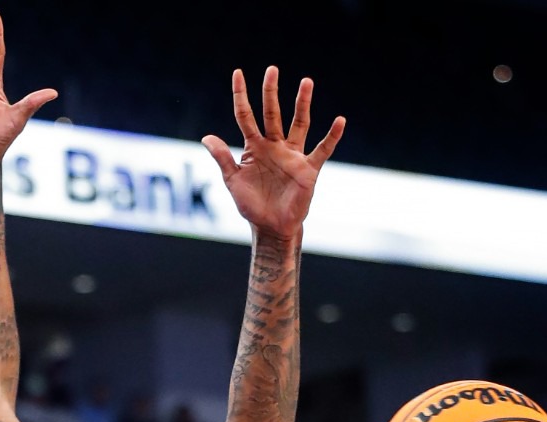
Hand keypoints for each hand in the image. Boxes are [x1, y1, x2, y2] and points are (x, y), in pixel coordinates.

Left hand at [202, 67, 345, 239]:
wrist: (271, 226)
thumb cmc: (252, 204)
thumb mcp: (233, 180)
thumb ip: (223, 158)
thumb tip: (206, 138)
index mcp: (255, 147)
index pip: (246, 116)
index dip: (241, 96)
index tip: (238, 73)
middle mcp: (274, 146)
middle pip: (272, 113)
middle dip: (271, 92)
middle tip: (271, 70)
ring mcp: (292, 155)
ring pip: (299, 124)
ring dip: (302, 103)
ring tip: (306, 81)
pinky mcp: (308, 169)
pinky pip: (322, 150)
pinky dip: (332, 137)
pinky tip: (340, 121)